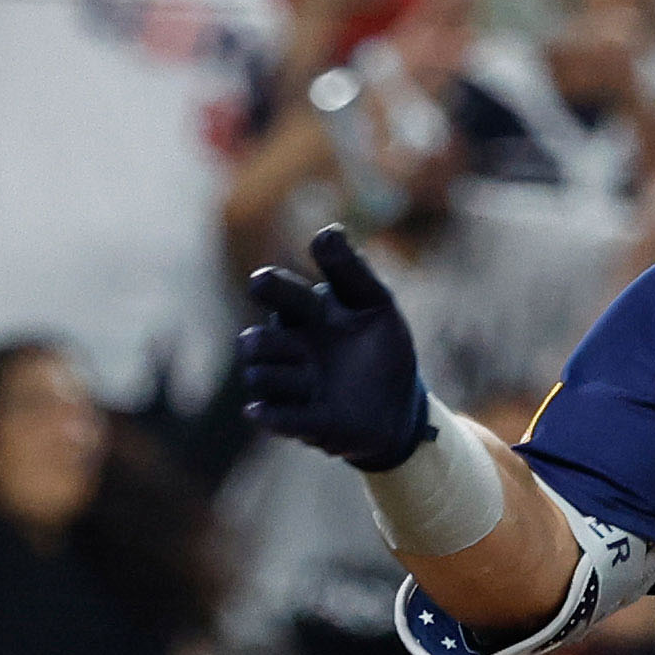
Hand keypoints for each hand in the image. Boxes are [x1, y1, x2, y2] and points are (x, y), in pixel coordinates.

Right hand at [238, 225, 432, 472]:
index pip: (274, 292)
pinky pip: (271, 416)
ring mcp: (291, 387)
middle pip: (254, 341)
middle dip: (268, 342)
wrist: (400, 407)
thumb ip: (352, 271)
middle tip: (298, 348)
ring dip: (286, 378)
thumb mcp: (376, 305)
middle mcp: (289, 348)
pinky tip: (260, 411)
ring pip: (259, 376)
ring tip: (314, 382)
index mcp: (305, 314)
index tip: (261, 283)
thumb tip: (326, 232)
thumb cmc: (382, 347)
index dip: (267, 288)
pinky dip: (269, 414)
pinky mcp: (299, 422)